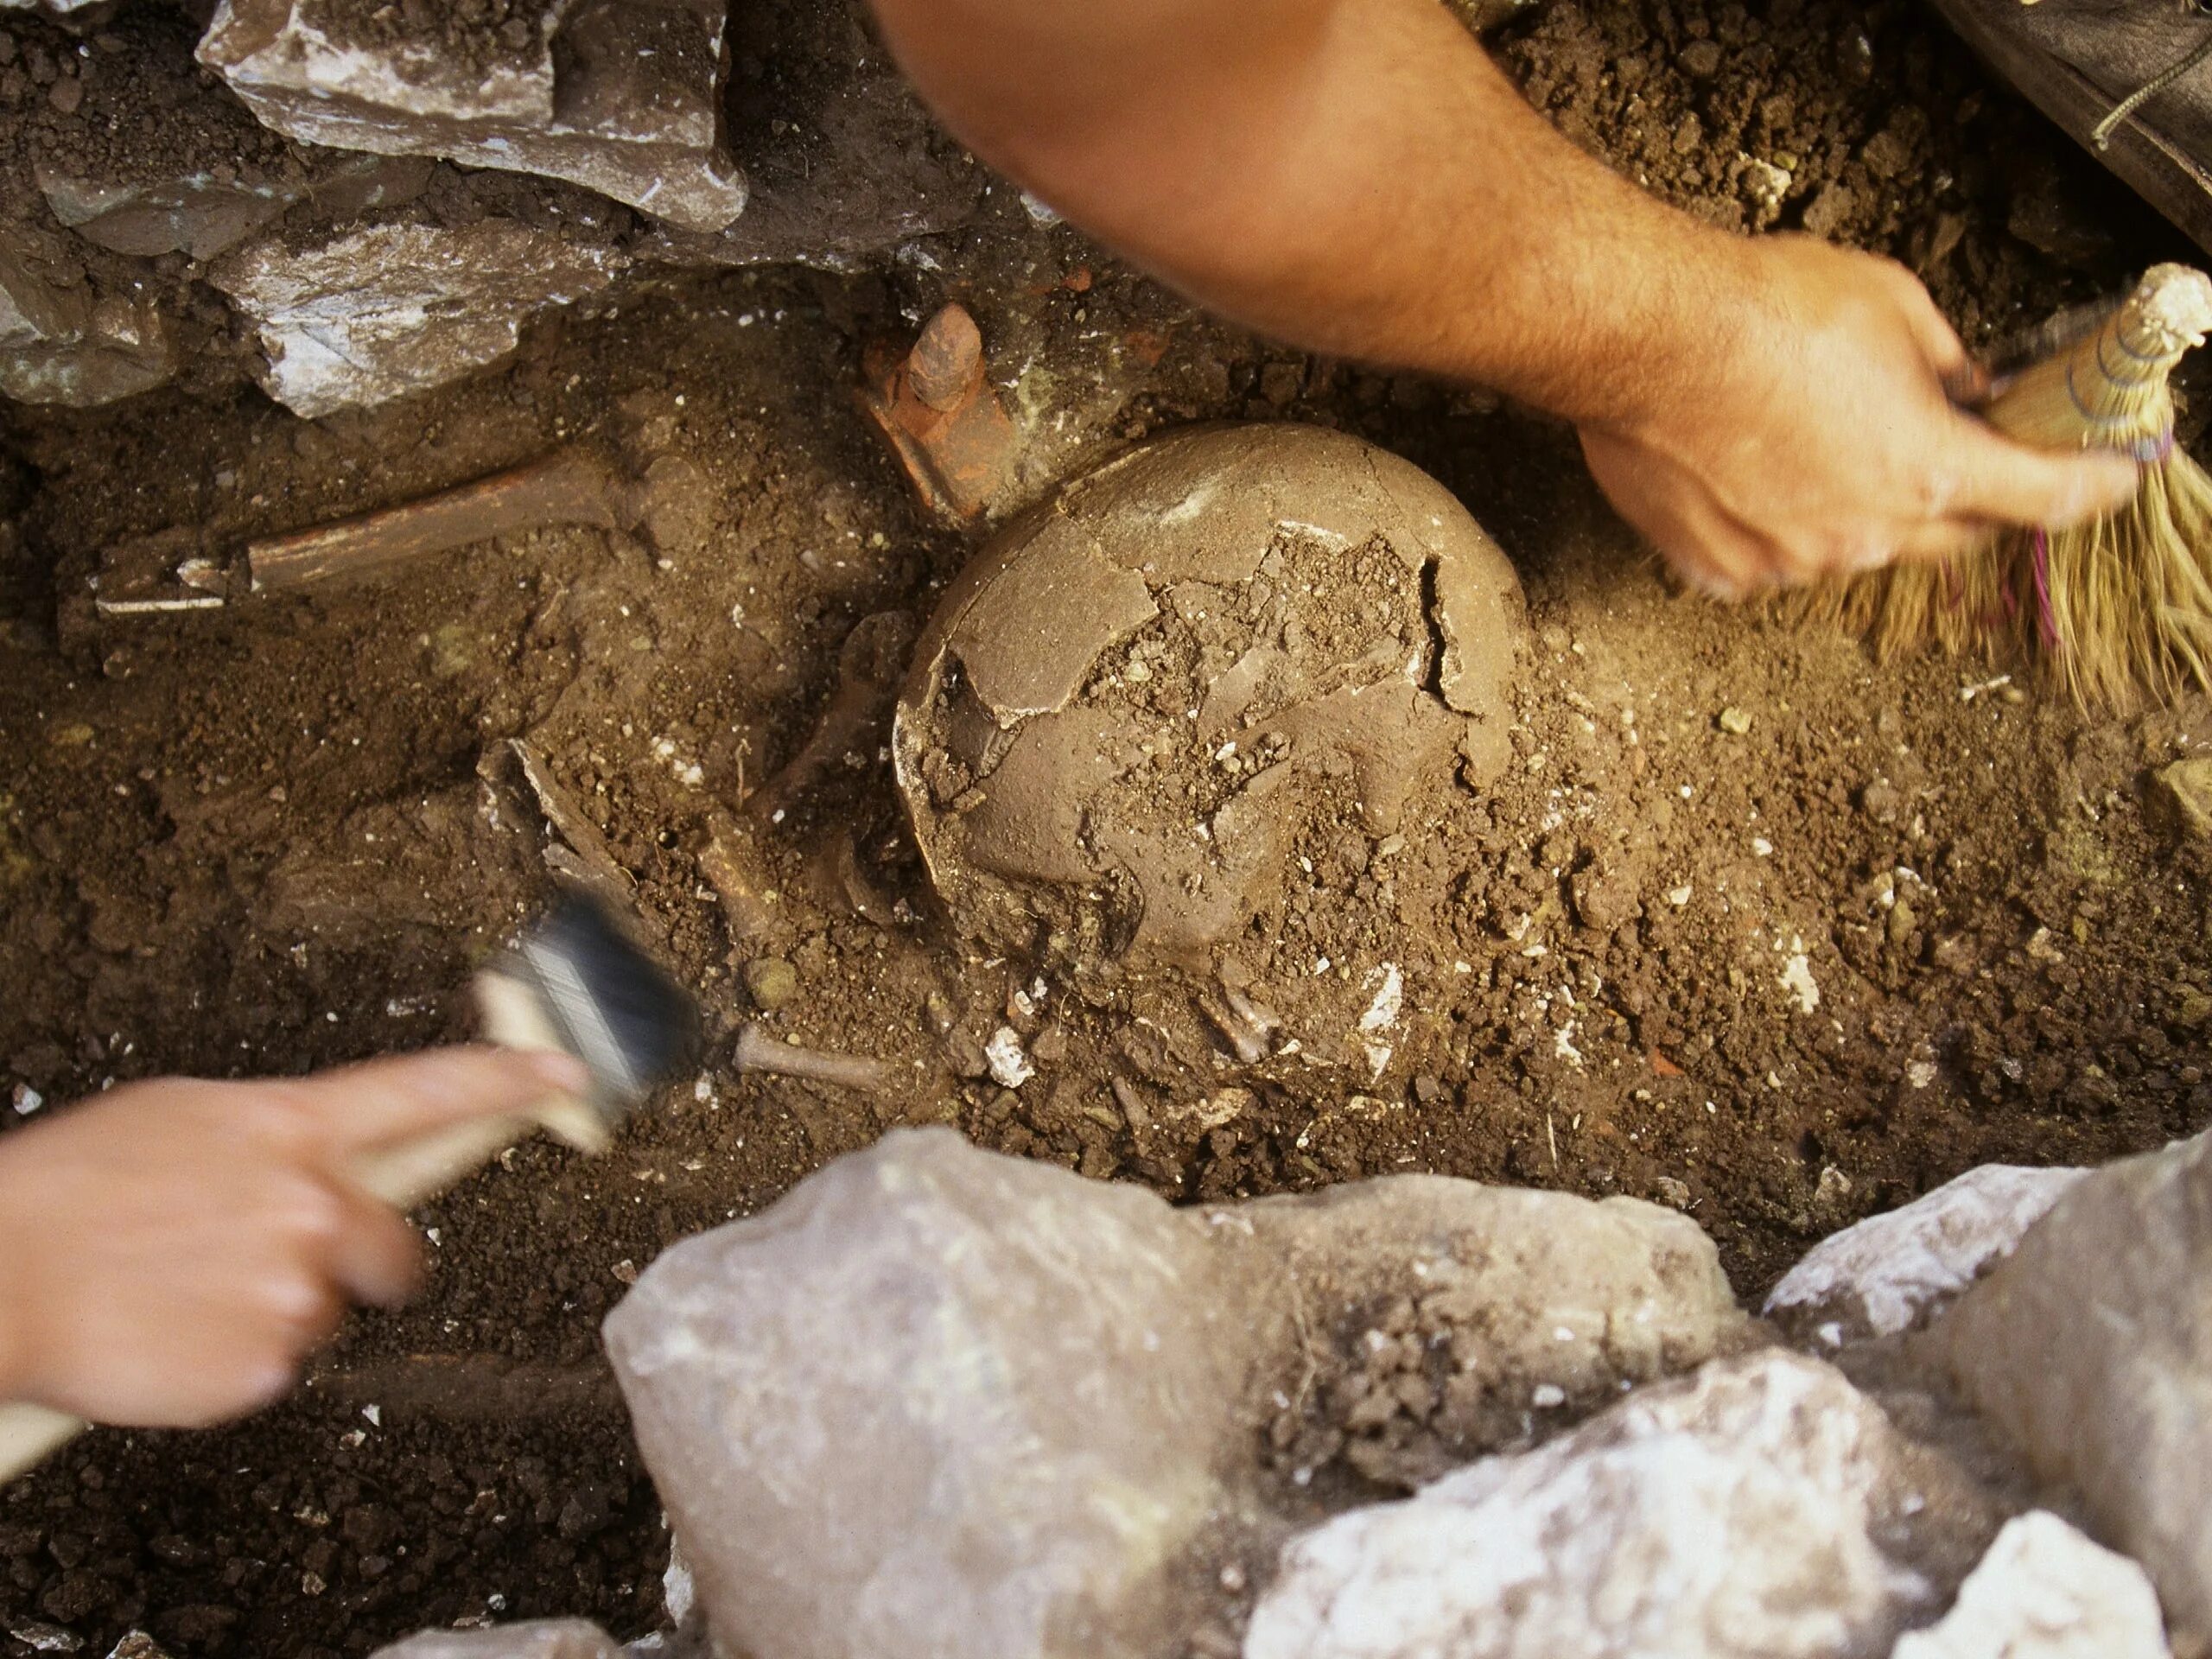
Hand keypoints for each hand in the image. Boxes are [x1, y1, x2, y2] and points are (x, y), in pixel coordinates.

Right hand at [0, 1046, 585, 1428]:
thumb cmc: (66, 1191)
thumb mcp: (183, 1121)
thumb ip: (272, 1138)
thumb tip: (314, 1158)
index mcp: (290, 1129)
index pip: (428, 1092)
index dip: (509, 1082)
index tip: (568, 1076)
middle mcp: (311, 1206)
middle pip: (396, 1248)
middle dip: (358, 1260)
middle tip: (280, 1260)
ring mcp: (293, 1292)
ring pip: (326, 1312)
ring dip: (278, 1306)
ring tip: (187, 1288)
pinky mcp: (262, 1369)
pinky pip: (275, 1367)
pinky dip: (232, 1358)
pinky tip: (173, 1331)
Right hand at [1577, 234, 2141, 598]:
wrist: (1649, 339)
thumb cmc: (1765, 311)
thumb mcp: (1893, 303)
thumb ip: (1946, 362)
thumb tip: (1967, 388)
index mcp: (1928, 469)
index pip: (2045, 498)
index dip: (2092, 487)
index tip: (2112, 478)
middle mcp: (1866, 532)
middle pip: (1953, 538)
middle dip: (1969, 499)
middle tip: (1953, 453)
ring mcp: (1790, 560)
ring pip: (1856, 549)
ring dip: (1860, 509)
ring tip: (1817, 443)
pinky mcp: (1721, 569)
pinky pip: (1773, 560)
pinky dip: (1779, 528)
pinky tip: (1754, 473)